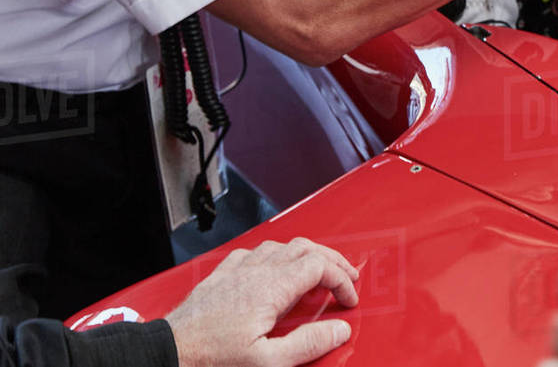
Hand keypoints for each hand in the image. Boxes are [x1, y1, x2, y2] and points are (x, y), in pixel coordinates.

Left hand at [167, 238, 359, 366]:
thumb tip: (338, 329)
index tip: (348, 300)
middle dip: (331, 260)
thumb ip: (307, 344)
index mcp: (271, 288)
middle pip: (305, 248)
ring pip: (280, 246)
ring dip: (305, 255)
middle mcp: (255, 271)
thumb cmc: (210, 361)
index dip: (341, 279)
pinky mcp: (219, 277)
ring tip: (316, 272)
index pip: (319, 266)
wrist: (166, 356)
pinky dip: (273, 256)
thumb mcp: (267, 363)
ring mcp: (235, 271)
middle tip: (346, 277)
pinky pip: (252, 252)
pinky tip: (272, 269)